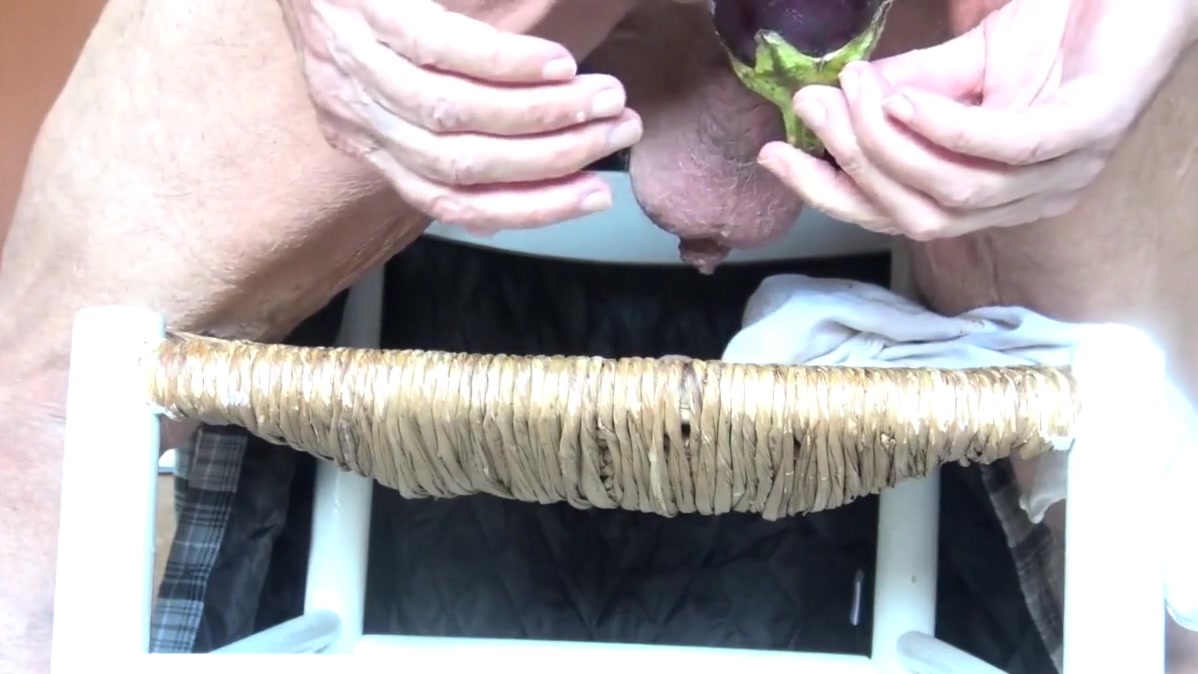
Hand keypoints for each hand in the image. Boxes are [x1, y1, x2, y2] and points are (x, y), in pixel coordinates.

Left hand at [279, 0, 643, 231]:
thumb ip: (447, 116)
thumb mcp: (389, 76)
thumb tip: (536, 153)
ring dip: (544, 115)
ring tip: (602, 98)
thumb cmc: (357, 7)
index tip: (595, 194)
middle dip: (554, 159)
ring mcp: (357, 64)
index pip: (450, 202)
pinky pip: (446, 53)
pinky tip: (558, 65)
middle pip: (462, 166)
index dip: (531, 207)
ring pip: (458, 117)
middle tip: (617, 133)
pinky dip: (510, 67)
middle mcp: (356, 114)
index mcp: (366, 140)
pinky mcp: (370, 13)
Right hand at [756, 0, 1195, 239]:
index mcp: (998, 195)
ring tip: (851, 93)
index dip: (834, 193)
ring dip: (887, 145)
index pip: (902, 217)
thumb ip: (900, 94)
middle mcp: (1031, 201)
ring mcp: (1065, 174)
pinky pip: (1001, 147)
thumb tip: (824, 105)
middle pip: (920, 216)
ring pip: (954, 192)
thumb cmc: (1059, 24)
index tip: (775, 155)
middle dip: (853, 166)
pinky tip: (898, 97)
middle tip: (812, 110)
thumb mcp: (958, 67)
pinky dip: (942, 126)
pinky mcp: (1092, 131)